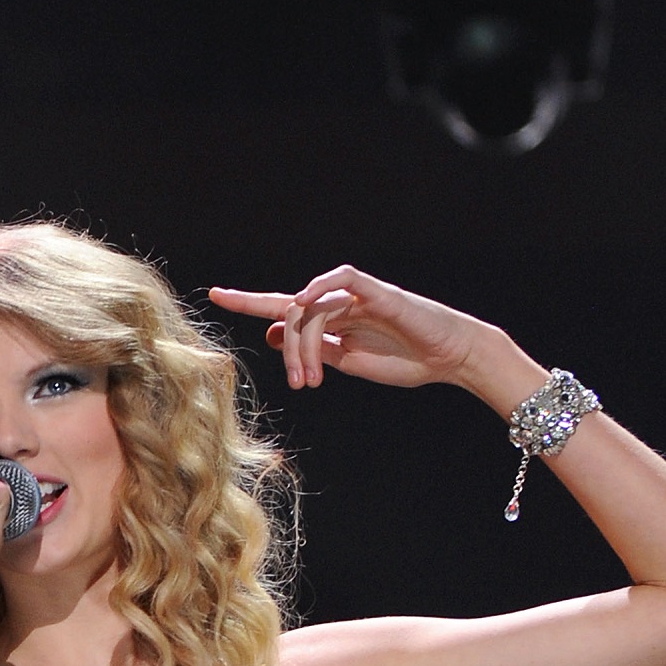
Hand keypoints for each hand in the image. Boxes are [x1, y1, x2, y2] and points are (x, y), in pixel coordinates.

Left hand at [210, 266, 499, 392]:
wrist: (449, 358)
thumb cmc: (405, 361)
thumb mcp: (348, 361)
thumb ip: (313, 349)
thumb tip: (274, 334)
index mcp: (331, 322)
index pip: (281, 307)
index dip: (248, 301)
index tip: (215, 294)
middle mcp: (339, 305)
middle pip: (291, 317)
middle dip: (289, 354)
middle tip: (302, 385)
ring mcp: (357, 297)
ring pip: (310, 310)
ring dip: (304, 347)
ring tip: (312, 380)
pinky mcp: (377, 293)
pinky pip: (341, 279)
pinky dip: (319, 286)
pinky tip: (305, 301)